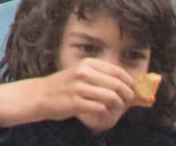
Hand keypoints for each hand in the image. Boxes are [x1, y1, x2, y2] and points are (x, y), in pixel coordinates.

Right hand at [0, 60, 142, 133]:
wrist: (40, 95)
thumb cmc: (64, 86)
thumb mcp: (80, 74)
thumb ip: (101, 77)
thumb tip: (128, 86)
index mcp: (87, 63)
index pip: (117, 71)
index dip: (130, 81)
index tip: (135, 89)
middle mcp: (83, 73)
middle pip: (117, 84)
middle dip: (128, 95)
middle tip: (129, 101)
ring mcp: (79, 87)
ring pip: (111, 96)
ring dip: (119, 105)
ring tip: (117, 108)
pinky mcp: (76, 102)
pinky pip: (100, 108)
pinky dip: (107, 112)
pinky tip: (105, 112)